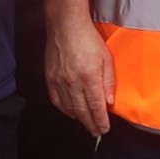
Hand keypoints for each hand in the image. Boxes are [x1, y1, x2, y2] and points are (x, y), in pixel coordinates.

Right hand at [46, 15, 113, 137]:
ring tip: (85, 123)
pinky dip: (63, 109)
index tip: (104, 129)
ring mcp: (59, 80)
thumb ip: (108, 81)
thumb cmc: (88, 39)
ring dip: (78, 118)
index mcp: (89, 77)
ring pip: (68, 107)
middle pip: (82, 111)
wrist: (66, 26)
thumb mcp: (106, 58)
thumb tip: (109, 101)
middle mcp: (73, 82)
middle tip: (96, 132)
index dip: (100, 121)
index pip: (96, 106)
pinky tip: (69, 111)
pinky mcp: (50, 77)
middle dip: (90, 124)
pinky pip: (56, 99)